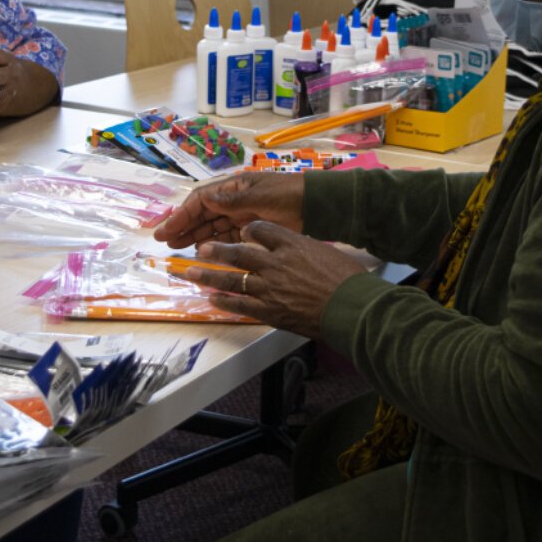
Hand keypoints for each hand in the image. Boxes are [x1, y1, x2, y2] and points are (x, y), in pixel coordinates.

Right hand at [153, 172, 304, 248]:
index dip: (182, 214)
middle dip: (183, 227)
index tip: (166, 229)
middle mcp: (234, 200)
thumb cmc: (287, 194)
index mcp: (233, 187)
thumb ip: (232, 201)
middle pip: (202, 215)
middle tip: (163, 241)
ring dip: (194, 236)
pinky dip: (215, 244)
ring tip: (177, 249)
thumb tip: (204, 199)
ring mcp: (242, 215)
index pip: (200, 200)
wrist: (315, 205)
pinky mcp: (251, 230)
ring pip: (212, 227)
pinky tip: (202, 252)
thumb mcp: (259, 196)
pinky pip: (227, 237)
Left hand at [172, 222, 366, 338]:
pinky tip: (212, 299)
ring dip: (210, 276)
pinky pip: (240, 305)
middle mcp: (275, 263)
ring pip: (232, 279)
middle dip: (217, 251)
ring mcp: (269, 288)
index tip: (242, 232)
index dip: (249, 230)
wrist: (350, 307)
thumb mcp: (327, 253)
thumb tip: (300, 254)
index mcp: (291, 244)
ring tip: (191, 273)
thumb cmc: (347, 280)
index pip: (262, 230)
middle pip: (239, 253)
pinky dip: (224, 302)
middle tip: (200, 249)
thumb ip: (306, 252)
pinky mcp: (270, 311)